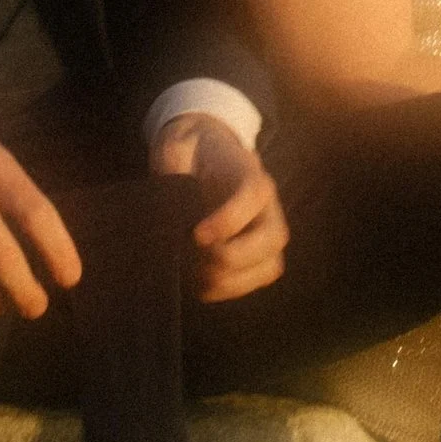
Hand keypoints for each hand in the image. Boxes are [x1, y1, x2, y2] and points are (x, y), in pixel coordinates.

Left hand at [153, 108, 289, 303]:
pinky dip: (227, 289)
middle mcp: (266, 203)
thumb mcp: (176, 152)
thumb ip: (172, 174)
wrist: (197, 153)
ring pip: (269, 266)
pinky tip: (199, 283)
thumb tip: (167, 217)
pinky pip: (256, 279)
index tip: (196, 235)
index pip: (252, 195)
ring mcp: (266, 231)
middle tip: (195, 258)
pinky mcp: (257, 254)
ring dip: (231, 280)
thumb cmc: (185, 153)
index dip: (228, 220)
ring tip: (196, 276)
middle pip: (273, 238)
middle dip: (231, 257)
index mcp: (248, 172)